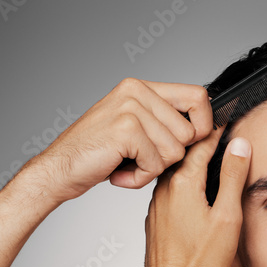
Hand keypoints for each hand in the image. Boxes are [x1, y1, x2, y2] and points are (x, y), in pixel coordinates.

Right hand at [24, 78, 212, 203]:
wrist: (58, 170)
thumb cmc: (96, 154)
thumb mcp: (135, 130)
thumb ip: (165, 122)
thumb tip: (207, 130)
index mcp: (141, 88)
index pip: (198, 97)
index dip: (203, 125)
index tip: (190, 143)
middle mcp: (136, 91)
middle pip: (189, 132)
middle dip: (170, 157)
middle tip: (140, 159)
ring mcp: (130, 108)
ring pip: (175, 151)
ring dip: (153, 169)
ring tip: (127, 164)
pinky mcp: (125, 129)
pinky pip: (156, 164)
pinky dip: (140, 178)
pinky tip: (119, 172)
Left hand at [143, 126, 251, 266]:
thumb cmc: (199, 263)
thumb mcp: (227, 216)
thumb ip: (232, 177)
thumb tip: (238, 146)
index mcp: (182, 184)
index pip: (200, 144)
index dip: (216, 131)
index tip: (227, 122)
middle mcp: (164, 191)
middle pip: (184, 156)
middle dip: (202, 144)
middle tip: (219, 133)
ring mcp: (156, 207)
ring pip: (175, 175)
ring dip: (191, 165)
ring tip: (209, 160)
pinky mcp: (155, 222)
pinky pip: (170, 193)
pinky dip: (184, 186)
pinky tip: (195, 194)